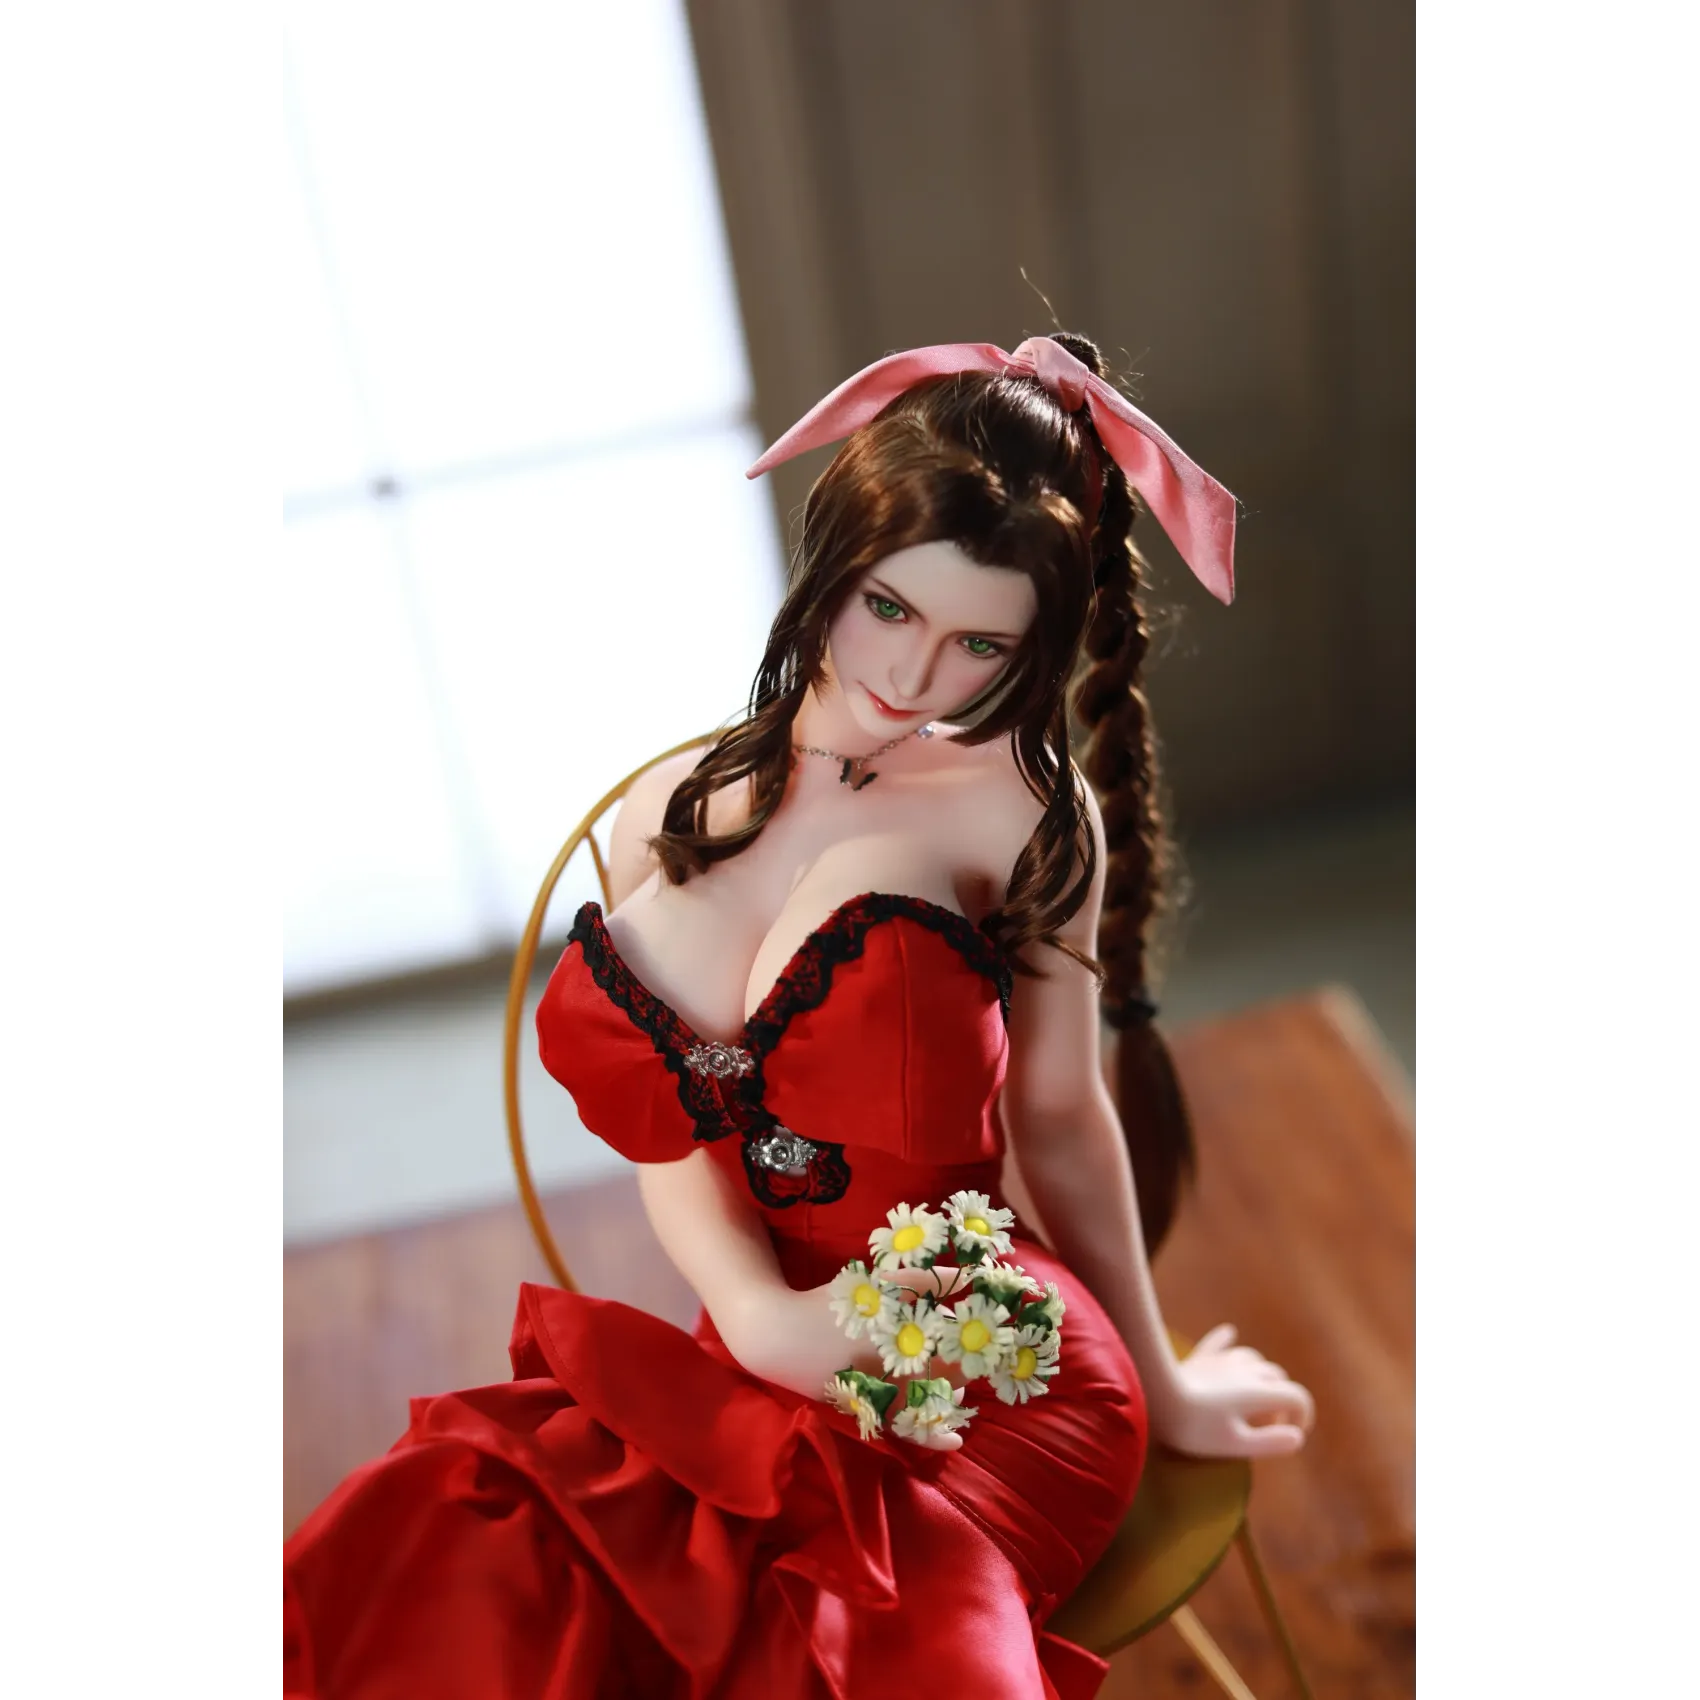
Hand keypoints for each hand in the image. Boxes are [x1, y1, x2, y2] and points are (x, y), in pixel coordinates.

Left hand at [1147, 1324, 1314, 1458]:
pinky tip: (1229, 1331)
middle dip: (1282, 1399)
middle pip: (1278, 1378)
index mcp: (1260, 1392)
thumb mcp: (1237, 1444)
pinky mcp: (1201, 1359)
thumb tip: (1297, 1438)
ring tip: (1254, 1397)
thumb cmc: (1198, 1428)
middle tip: (1268, 1424)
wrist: (1158, 1399)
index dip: (1303, 1415)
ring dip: (1262, 1376)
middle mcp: (1247, 1371)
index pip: (1297, 1397)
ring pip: (1254, 1359)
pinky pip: (1219, 1343)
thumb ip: (1271, 1442)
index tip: (1294, 1432)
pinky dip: (1228, 1340)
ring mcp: (1223, 1361)